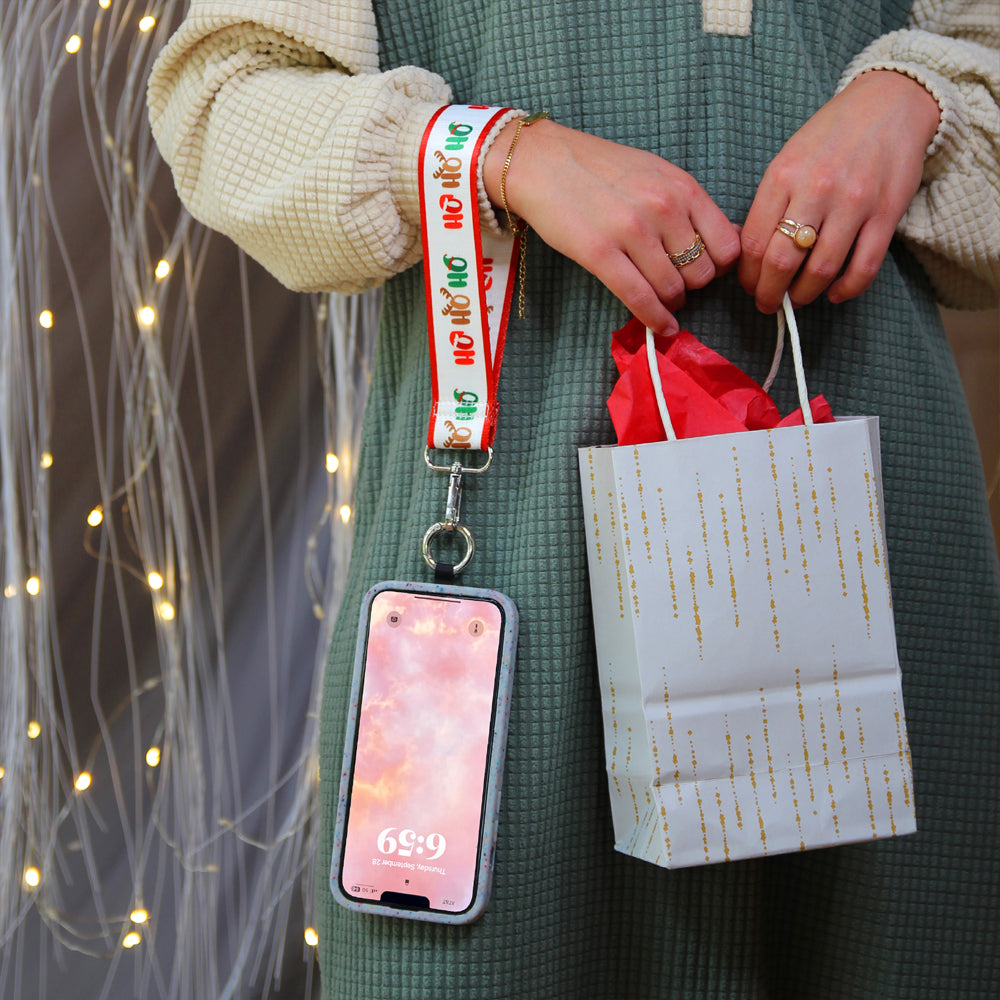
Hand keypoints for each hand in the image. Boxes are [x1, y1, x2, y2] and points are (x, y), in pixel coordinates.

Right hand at [483, 119, 739, 332]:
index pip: (727, 246)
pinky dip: (655, 319)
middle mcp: (663, 208)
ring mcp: (632, 232)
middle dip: (692, 286)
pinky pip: (639, 298)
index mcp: (682, 187)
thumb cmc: (598, 168)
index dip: (719, 266)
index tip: (703, 270)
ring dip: (670, 303)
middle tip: (674, 284)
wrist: (542, 162)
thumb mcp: (655, 173)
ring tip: (661, 300)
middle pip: (703, 273)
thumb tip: (724, 240)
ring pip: (673, 289)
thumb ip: (688, 204)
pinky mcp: (600, 254)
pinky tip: (661, 327)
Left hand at [738, 70, 940, 312]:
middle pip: (781, 262)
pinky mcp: (886, 213)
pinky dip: (846, 289)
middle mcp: (817, 189)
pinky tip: (834, 293)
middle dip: (769, 293)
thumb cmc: (830, 136)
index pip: (753, 242)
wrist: (889, 103)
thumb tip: (748, 253)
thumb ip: (768, 203)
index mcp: (783, 176)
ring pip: (820, 270)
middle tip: (768, 303)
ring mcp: (854, 203)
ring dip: (804, 296)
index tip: (749, 285)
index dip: (747, 275)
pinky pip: (863, 267)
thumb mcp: (787, 159)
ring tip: (798, 300)